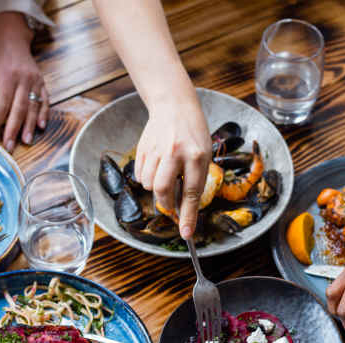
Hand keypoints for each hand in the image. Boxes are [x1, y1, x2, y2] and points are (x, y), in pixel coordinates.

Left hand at [0, 11, 47, 151]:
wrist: (12, 35)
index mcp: (7, 76)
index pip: (1, 104)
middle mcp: (23, 79)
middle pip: (19, 109)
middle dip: (13, 129)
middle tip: (9, 146)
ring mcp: (35, 80)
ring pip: (33, 107)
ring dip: (29, 125)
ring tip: (26, 141)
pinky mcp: (41, 81)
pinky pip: (45, 100)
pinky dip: (44, 114)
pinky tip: (41, 126)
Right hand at [134, 95, 210, 239]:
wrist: (174, 106)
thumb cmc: (193, 134)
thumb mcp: (204, 153)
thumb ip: (195, 179)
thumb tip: (184, 209)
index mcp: (198, 155)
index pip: (192, 192)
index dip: (189, 216)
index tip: (186, 234)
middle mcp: (176, 152)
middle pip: (163, 190)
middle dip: (166, 204)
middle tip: (170, 205)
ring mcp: (157, 149)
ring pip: (149, 184)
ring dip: (156, 189)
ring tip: (166, 175)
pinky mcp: (143, 147)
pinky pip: (140, 175)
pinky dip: (147, 178)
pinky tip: (156, 166)